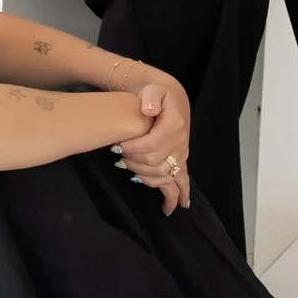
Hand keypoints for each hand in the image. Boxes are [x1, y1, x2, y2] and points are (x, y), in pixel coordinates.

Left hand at [113, 82, 192, 212]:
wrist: (171, 97)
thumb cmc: (158, 93)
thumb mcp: (153, 89)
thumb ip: (150, 97)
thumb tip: (147, 110)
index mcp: (174, 125)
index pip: (151, 144)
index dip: (132, 148)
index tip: (116, 146)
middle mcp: (180, 142)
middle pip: (155, 162)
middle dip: (133, 161)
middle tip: (117, 156)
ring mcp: (181, 153)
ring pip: (164, 175)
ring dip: (144, 176)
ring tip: (128, 169)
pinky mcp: (181, 160)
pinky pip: (180, 182)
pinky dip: (174, 195)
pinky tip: (167, 207)